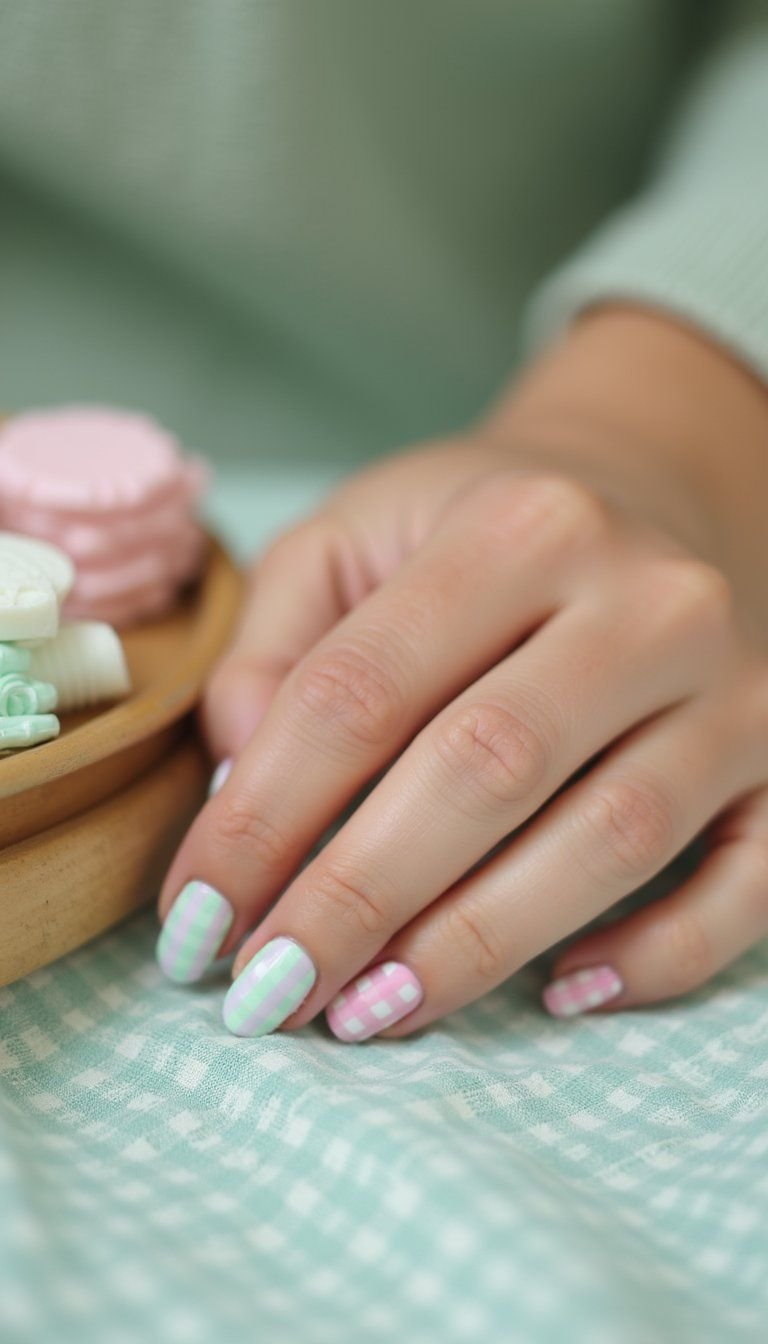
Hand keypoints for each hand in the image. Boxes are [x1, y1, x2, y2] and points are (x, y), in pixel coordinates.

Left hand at [156, 310, 767, 1038]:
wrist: (655, 492)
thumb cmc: (483, 531)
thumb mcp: (358, 536)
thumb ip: (278, 644)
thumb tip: (241, 786)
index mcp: (516, 527)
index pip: (360, 690)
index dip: (261, 817)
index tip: (196, 918)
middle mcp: (644, 599)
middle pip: (482, 770)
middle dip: (355, 899)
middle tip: (266, 989)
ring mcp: (733, 687)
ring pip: (610, 839)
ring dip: (475, 945)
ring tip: (367, 1013)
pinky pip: (745, 884)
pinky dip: (660, 956)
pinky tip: (561, 993)